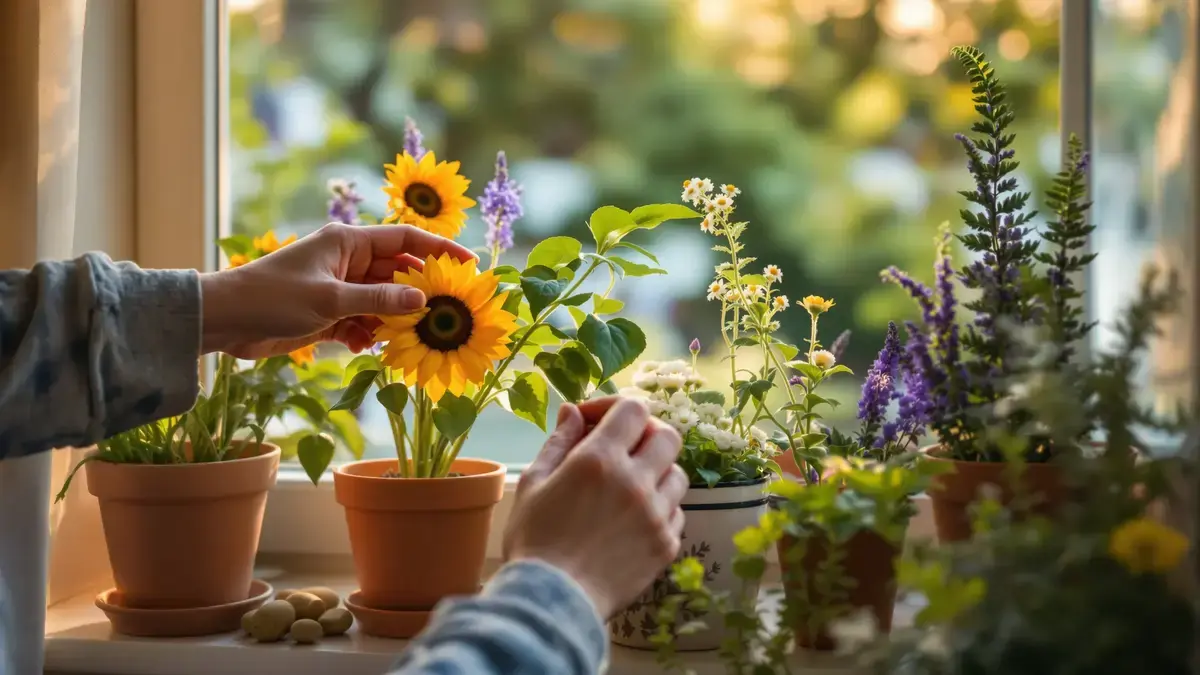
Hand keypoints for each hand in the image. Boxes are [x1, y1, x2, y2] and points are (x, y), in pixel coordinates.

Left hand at [198, 222, 474, 357]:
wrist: (224, 320)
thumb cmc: (272, 297)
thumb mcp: (330, 300)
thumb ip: (379, 302)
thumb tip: (422, 302)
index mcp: (349, 243)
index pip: (406, 239)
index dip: (440, 248)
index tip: (468, 264)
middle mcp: (348, 262)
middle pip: (398, 273)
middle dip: (419, 294)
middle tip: (446, 313)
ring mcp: (340, 289)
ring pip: (383, 302)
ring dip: (394, 321)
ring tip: (406, 339)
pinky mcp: (329, 314)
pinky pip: (363, 322)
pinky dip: (369, 335)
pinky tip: (366, 348)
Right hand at [502, 397, 688, 618]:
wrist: (552, 602)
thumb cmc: (534, 541)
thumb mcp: (533, 483)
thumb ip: (558, 442)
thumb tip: (572, 411)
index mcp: (599, 460)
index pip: (633, 409)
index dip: (615, 408)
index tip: (595, 421)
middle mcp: (635, 482)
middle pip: (667, 435)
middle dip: (644, 435)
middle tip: (621, 449)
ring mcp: (656, 515)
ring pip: (677, 474)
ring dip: (656, 472)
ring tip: (629, 486)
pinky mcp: (666, 544)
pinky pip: (676, 512)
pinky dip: (659, 508)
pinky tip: (633, 519)